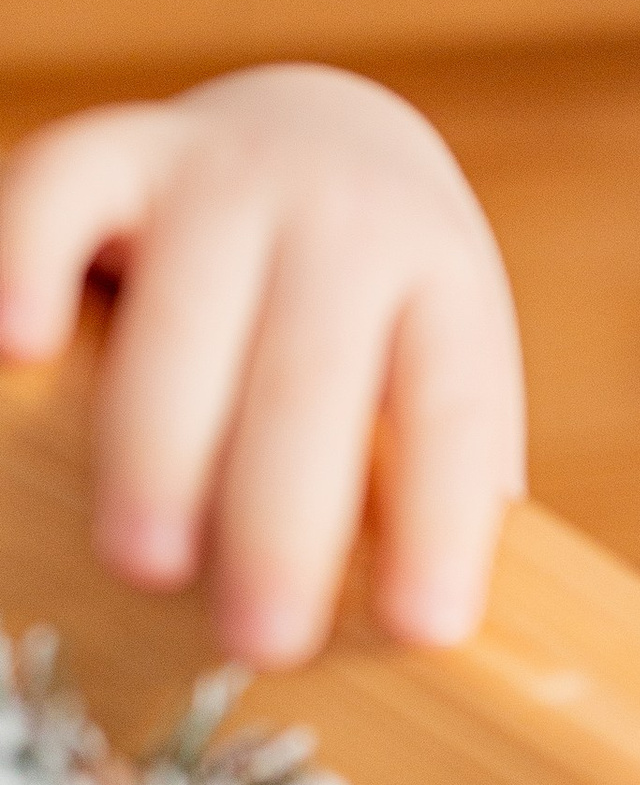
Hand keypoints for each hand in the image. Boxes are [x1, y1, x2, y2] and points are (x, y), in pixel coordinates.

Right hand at [0, 64, 524, 666]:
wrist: (327, 140)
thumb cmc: (382, 325)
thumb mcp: (438, 380)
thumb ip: (428, 480)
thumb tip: (419, 644)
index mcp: (442, 284)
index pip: (450, 411)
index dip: (441, 521)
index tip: (423, 632)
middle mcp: (342, 216)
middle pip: (310, 378)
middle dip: (280, 519)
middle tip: (258, 642)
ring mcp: (226, 173)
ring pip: (184, 309)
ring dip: (157, 444)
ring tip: (143, 565)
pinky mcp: (118, 146)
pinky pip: (60, 185)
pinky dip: (26, 259)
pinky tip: (13, 350)